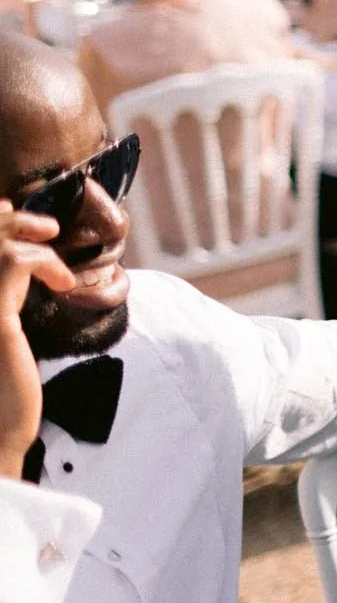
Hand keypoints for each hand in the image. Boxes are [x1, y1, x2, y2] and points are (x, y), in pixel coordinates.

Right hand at [0, 201, 73, 481]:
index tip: (17, 215)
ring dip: (31, 239)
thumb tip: (17, 258)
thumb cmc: (2, 387)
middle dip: (10, 219)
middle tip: (48, 228)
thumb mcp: (2, 331)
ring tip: (56, 249)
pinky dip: (47, 264)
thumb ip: (3, 297)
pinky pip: (16, 263)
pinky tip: (64, 284)